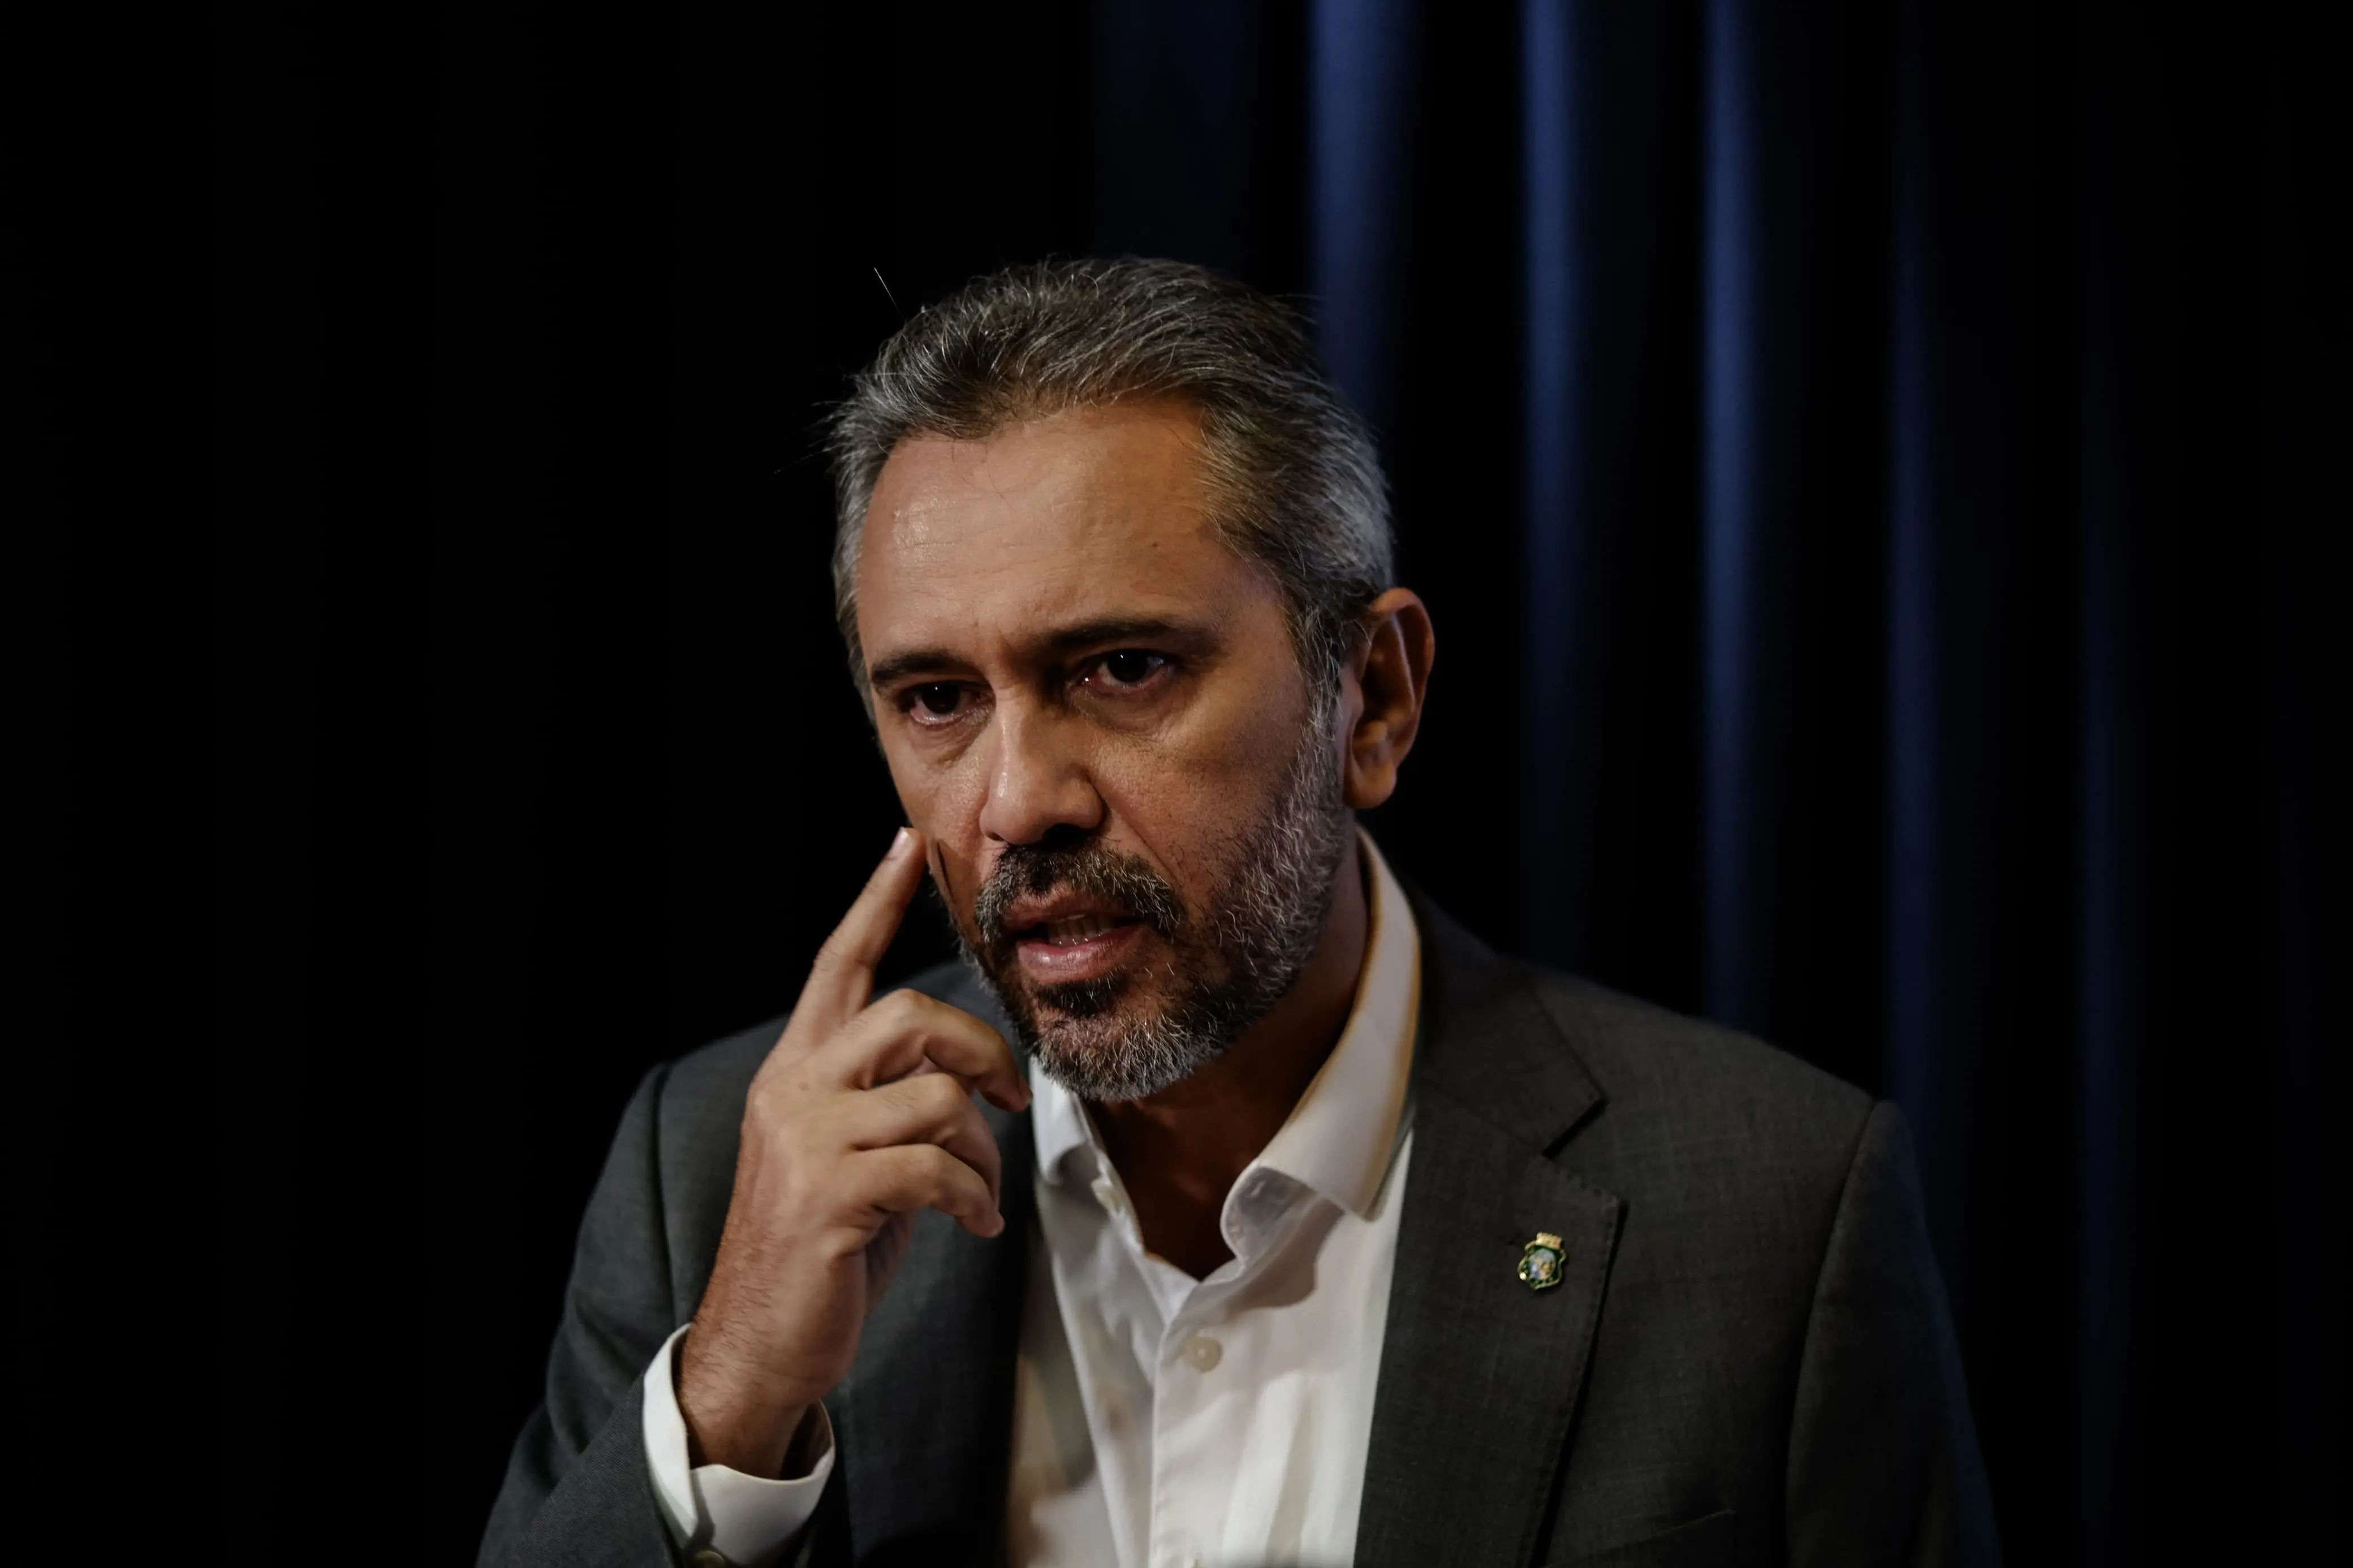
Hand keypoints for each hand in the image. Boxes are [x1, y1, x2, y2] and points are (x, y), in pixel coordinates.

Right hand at [676, 826, 1028, 1477]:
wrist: (762, 1342)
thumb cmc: (822, 1247)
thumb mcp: (850, 1153)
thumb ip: (887, 1098)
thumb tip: (966, 1075)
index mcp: (797, 1070)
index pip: (836, 963)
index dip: (874, 902)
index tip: (908, 846)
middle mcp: (793, 1089)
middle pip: (908, 1016)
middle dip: (981, 1053)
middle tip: (1008, 1103)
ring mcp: (807, 1141)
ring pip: (935, 1095)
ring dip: (983, 1149)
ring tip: (980, 1192)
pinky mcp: (828, 1197)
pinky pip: (937, 1168)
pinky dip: (974, 1198)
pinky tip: (975, 1225)